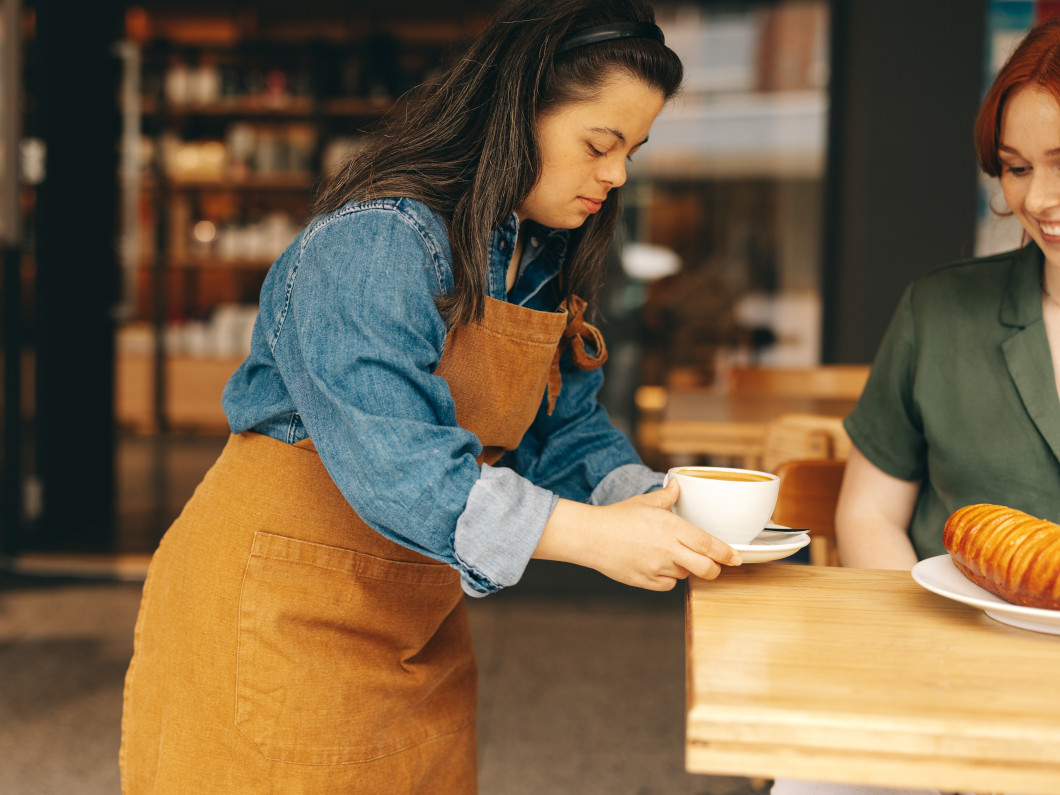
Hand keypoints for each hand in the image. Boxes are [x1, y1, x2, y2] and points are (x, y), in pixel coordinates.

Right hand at [534, 478, 741, 591]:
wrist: (590, 536)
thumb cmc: (616, 517)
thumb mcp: (644, 501)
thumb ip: (666, 496)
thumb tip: (676, 485)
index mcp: (671, 527)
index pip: (709, 544)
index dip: (727, 553)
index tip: (736, 558)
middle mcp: (668, 549)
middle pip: (705, 568)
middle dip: (714, 569)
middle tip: (713, 565)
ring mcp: (657, 568)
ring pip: (685, 575)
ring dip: (685, 569)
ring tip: (670, 556)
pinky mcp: (646, 581)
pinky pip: (668, 585)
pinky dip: (668, 578)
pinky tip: (657, 565)